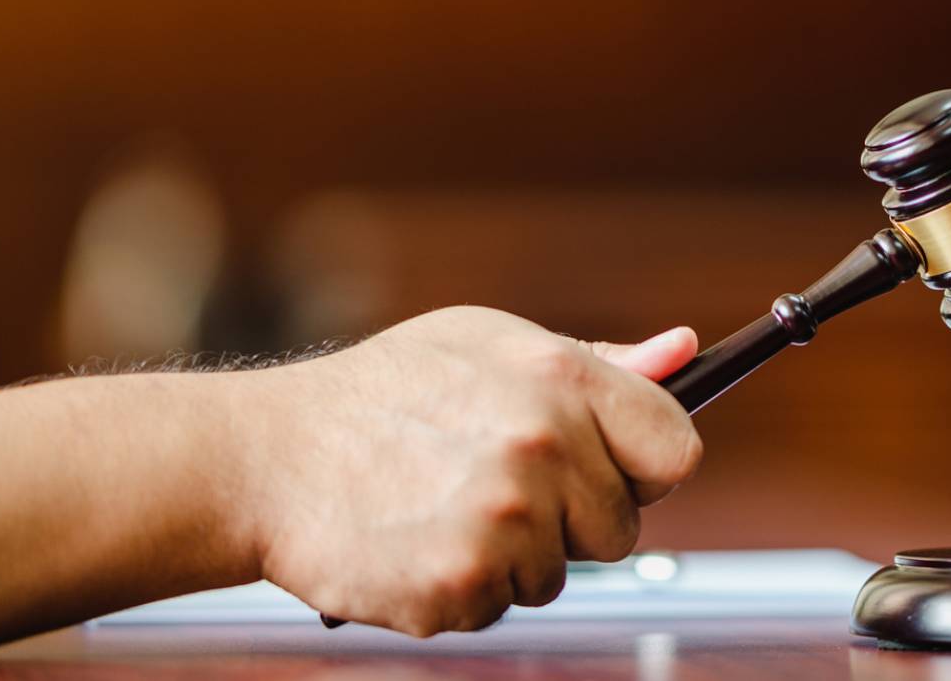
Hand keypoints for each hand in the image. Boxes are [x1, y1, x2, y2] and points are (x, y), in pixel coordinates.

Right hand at [230, 306, 701, 636]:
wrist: (266, 456)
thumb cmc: (382, 393)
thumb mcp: (487, 343)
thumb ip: (595, 361)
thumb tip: (684, 352)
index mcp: (557, 379)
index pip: (674, 447)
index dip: (646, 467)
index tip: (613, 471)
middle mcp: (540, 448)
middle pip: (621, 526)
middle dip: (571, 519)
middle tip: (493, 486)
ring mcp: (501, 522)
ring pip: (558, 573)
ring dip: (513, 557)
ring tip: (443, 507)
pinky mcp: (460, 587)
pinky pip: (499, 608)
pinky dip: (464, 590)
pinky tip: (418, 542)